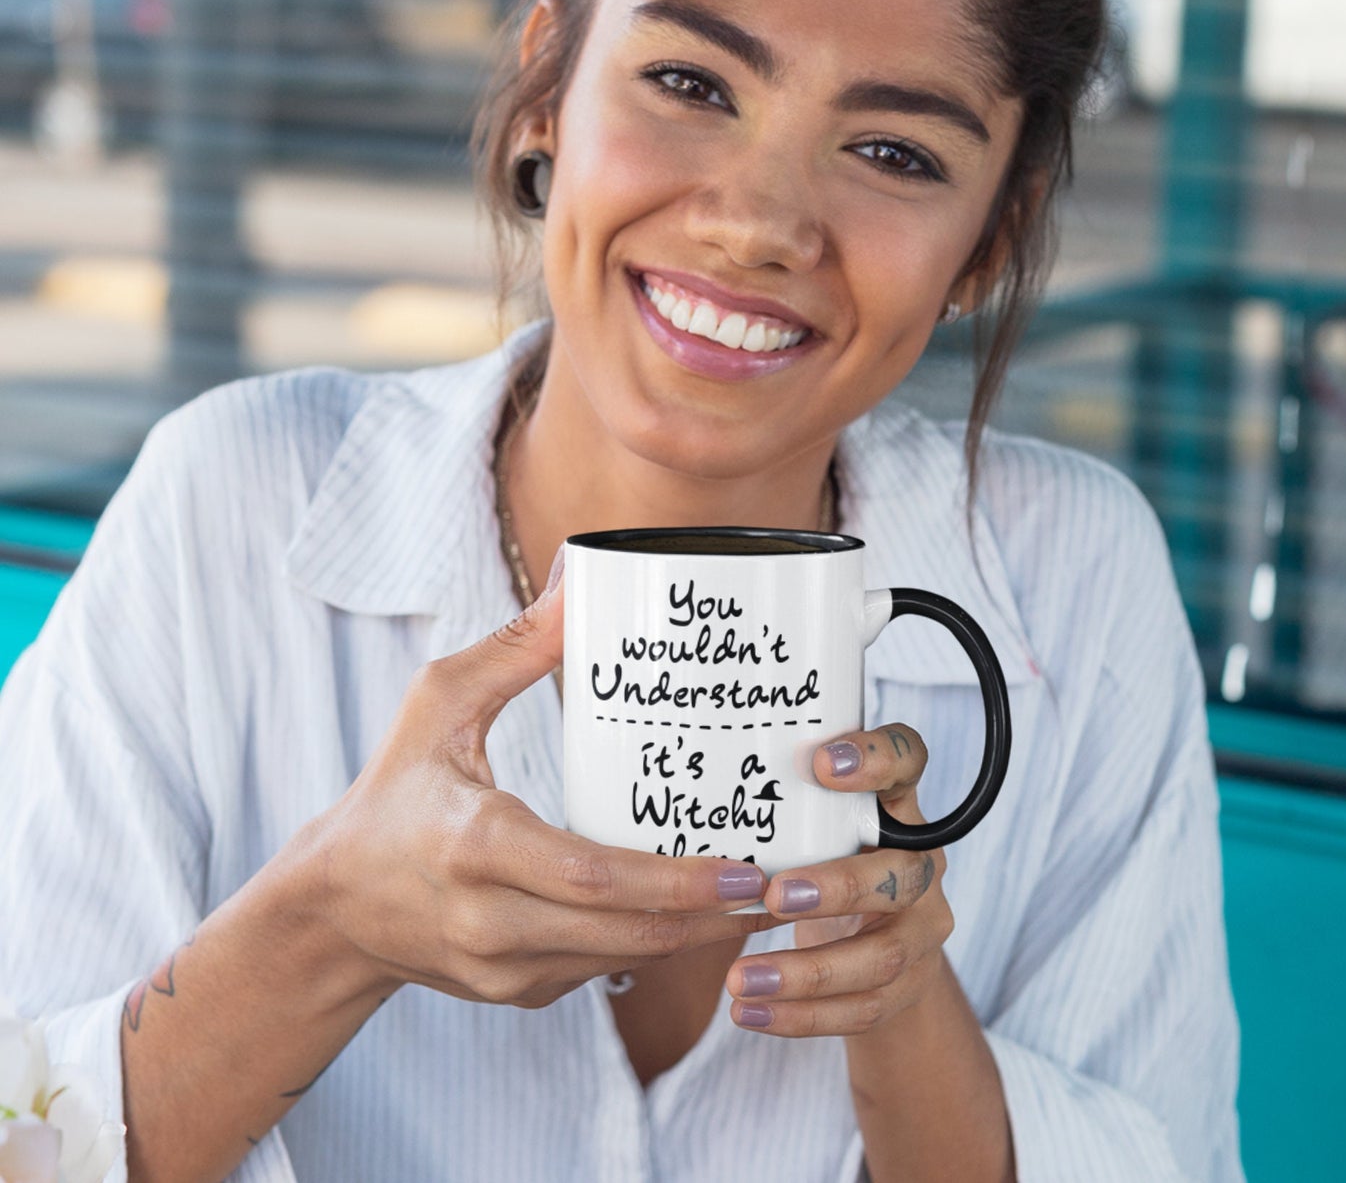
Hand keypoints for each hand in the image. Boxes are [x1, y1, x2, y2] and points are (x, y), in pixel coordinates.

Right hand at [307, 571, 778, 1009]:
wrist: (334, 905)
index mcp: (475, 845)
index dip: (676, 882)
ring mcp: (502, 970)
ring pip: (621, 959)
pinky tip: (692, 910)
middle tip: (783, 886)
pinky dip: (649, 941)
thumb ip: (517, 648)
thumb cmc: (392, 790)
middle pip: (624, 931)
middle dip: (712, 915)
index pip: (593, 878)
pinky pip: (598, 969)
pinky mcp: (513, 992)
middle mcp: (489, 921)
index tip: (746, 869)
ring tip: (759, 896)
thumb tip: (581, 581)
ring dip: (693, 934)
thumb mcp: (438, 703)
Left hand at [724, 722, 952, 1035]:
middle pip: (902, 874)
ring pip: (881, 956)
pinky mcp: (910, 984)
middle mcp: (922, 863)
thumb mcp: (815, 822)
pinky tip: (749, 1014)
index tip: (820, 764)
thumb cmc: (824, 857)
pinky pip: (862, 1008)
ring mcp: (924, 927)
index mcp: (898, 804)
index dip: (876, 758)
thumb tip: (695, 784)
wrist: (877, 939)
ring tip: (740, 980)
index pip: (907, 760)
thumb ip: (786, 804)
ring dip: (807, 974)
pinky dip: (802, 1017)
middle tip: (773, 895)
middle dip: (838, 888)